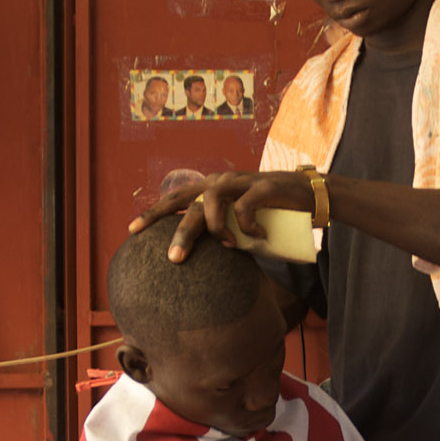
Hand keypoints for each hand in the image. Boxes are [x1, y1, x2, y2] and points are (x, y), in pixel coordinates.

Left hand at [128, 170, 314, 261]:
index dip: (153, 214)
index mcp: (210, 188)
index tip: (131, 232)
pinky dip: (248, 227)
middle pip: (188, 203)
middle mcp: (220, 181)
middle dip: (179, 232)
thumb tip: (202, 257)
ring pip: (212, 203)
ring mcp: (240, 181)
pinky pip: (245, 208)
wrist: (307, 194)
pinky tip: (259, 236)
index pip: (175, 198)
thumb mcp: (239, 220)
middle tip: (173, 259)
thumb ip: (221, 230)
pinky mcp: (262, 186)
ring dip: (217, 229)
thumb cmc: (269, 210)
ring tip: (229, 245)